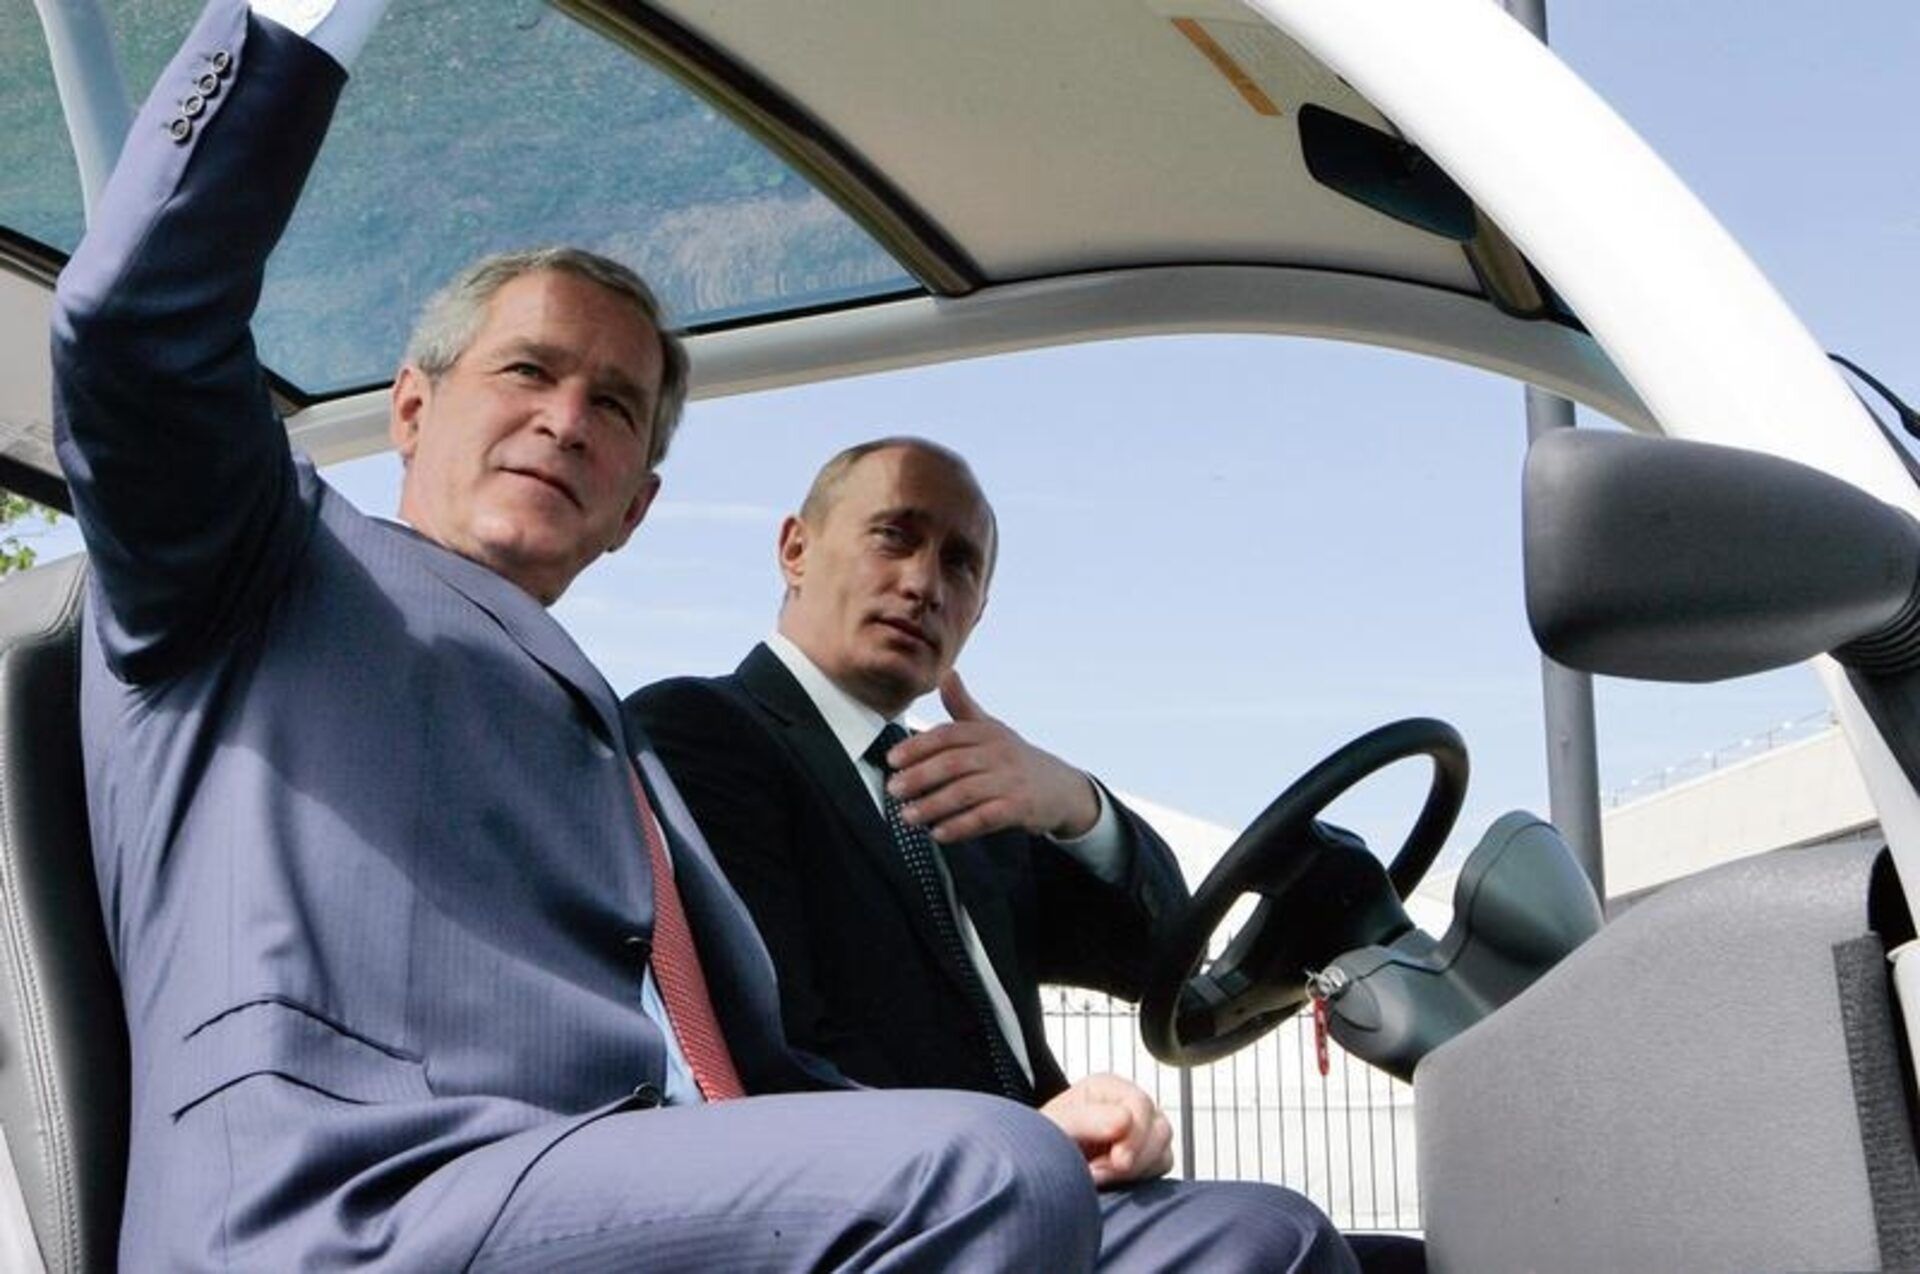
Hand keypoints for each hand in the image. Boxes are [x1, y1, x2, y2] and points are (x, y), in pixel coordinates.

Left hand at [882, 670, 1100, 843]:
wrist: (1061, 788)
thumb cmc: (1015, 758)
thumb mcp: (991, 729)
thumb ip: (963, 707)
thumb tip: (946, 674)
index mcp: (987, 732)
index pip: (947, 735)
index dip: (917, 746)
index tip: (892, 759)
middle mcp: (999, 753)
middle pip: (953, 763)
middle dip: (919, 777)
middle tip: (894, 790)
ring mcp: (1011, 781)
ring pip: (965, 792)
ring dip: (933, 805)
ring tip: (908, 816)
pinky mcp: (1020, 808)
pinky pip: (985, 818)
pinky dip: (960, 826)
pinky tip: (939, 833)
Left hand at [1039, 1073, 1174, 1186]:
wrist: (1039, 1169)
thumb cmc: (1042, 1142)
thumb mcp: (1056, 1126)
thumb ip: (1086, 1119)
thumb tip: (1124, 1120)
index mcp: (1106, 1088)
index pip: (1140, 1104)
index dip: (1134, 1135)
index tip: (1118, 1160)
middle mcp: (1127, 1105)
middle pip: (1159, 1128)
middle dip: (1135, 1158)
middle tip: (1100, 1173)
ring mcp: (1140, 1132)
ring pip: (1163, 1150)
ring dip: (1136, 1170)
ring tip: (1099, 1177)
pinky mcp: (1144, 1158)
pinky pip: (1160, 1168)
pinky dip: (1141, 1179)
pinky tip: (1113, 1182)